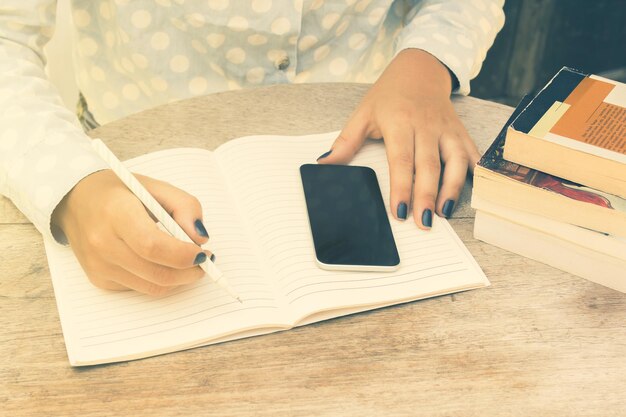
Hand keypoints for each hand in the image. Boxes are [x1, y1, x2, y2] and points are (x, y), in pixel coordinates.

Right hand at [51, 170, 211, 294]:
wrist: (75, 200)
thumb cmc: (120, 192)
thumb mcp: (156, 186)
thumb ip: (185, 206)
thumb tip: (200, 239)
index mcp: (116, 213)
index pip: (153, 245)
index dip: (183, 254)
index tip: (202, 252)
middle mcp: (102, 243)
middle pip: (157, 273)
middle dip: (189, 272)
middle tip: (204, 261)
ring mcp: (98, 265)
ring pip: (152, 286)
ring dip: (179, 279)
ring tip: (188, 261)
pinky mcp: (99, 280)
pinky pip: (140, 288)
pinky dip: (158, 279)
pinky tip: (160, 262)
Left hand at [317, 49, 479, 228]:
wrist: (420, 69)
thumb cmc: (388, 95)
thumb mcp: (363, 114)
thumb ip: (345, 142)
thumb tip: (324, 165)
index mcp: (399, 122)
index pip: (401, 160)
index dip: (402, 187)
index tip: (399, 211)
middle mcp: (426, 126)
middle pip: (429, 166)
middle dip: (426, 196)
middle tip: (424, 223)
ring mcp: (446, 129)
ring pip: (455, 161)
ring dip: (452, 189)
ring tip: (444, 213)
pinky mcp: (460, 131)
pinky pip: (471, 153)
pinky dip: (475, 172)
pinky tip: (472, 192)